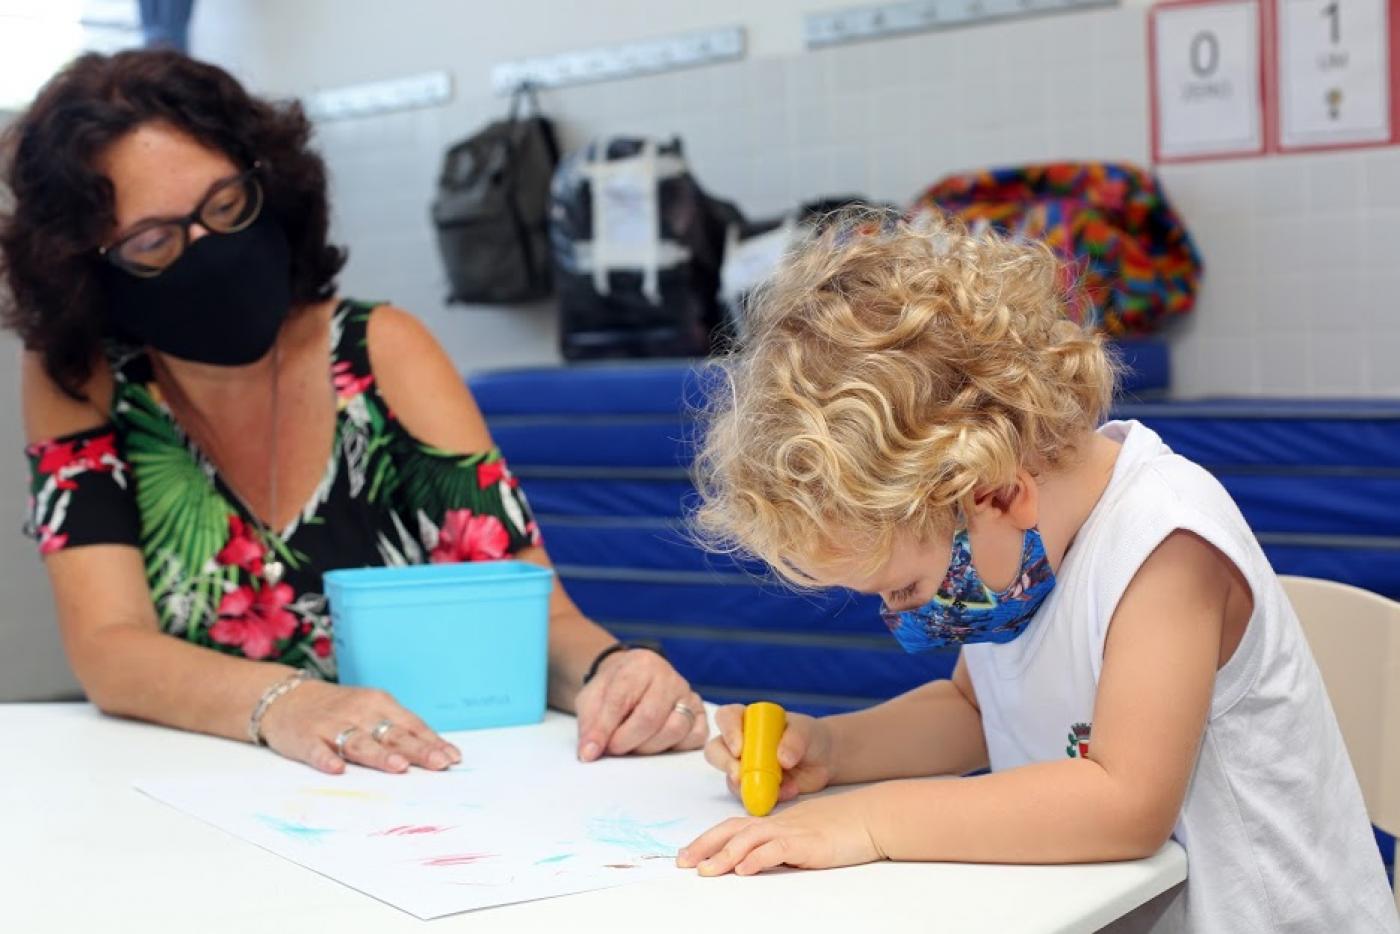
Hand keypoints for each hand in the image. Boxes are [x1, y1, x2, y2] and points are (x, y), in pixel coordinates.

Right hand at [259, 679, 462, 774]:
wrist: (286, 698)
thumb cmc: (340, 710)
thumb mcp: (371, 711)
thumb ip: (398, 730)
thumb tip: (437, 752)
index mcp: (379, 704)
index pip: (411, 725)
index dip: (432, 742)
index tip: (452, 758)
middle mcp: (359, 712)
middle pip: (392, 733)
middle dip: (417, 749)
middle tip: (438, 763)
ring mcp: (331, 725)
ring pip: (359, 741)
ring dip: (379, 754)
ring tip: (399, 766)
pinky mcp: (305, 738)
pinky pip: (316, 750)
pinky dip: (326, 759)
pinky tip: (337, 769)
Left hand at [575, 648, 708, 759]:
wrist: (633, 678)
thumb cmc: (612, 689)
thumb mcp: (591, 699)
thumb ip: (589, 724)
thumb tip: (589, 753)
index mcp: (640, 665)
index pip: (621, 700)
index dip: (604, 729)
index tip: (591, 750)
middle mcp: (669, 677)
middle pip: (650, 718)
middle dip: (626, 741)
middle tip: (613, 748)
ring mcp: (687, 694)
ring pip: (675, 729)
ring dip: (649, 747)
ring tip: (634, 744)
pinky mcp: (699, 713)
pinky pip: (695, 737)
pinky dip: (675, 747)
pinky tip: (658, 743)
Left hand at [676, 790, 881, 875]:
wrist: (871, 817)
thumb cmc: (842, 827)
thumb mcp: (804, 837)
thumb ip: (780, 846)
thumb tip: (756, 863)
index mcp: (775, 822)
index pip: (733, 827)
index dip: (708, 839)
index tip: (688, 854)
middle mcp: (778, 824)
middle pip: (732, 830)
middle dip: (704, 846)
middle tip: (682, 863)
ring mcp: (792, 831)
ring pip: (749, 838)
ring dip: (724, 855)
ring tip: (706, 871)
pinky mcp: (807, 842)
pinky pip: (777, 849)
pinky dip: (757, 858)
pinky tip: (744, 870)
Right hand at [705, 704, 835, 802]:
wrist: (823, 761)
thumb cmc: (810, 737)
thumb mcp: (806, 732)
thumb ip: (794, 741)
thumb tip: (782, 759)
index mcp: (749, 720)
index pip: (726, 718)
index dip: (728, 731)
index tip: (739, 748)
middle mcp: (740, 742)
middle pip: (716, 750)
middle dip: (724, 763)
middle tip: (739, 775)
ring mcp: (744, 766)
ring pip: (729, 777)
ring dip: (744, 785)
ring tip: (772, 788)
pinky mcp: (753, 787)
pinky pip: (748, 795)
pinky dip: (765, 797)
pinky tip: (788, 791)